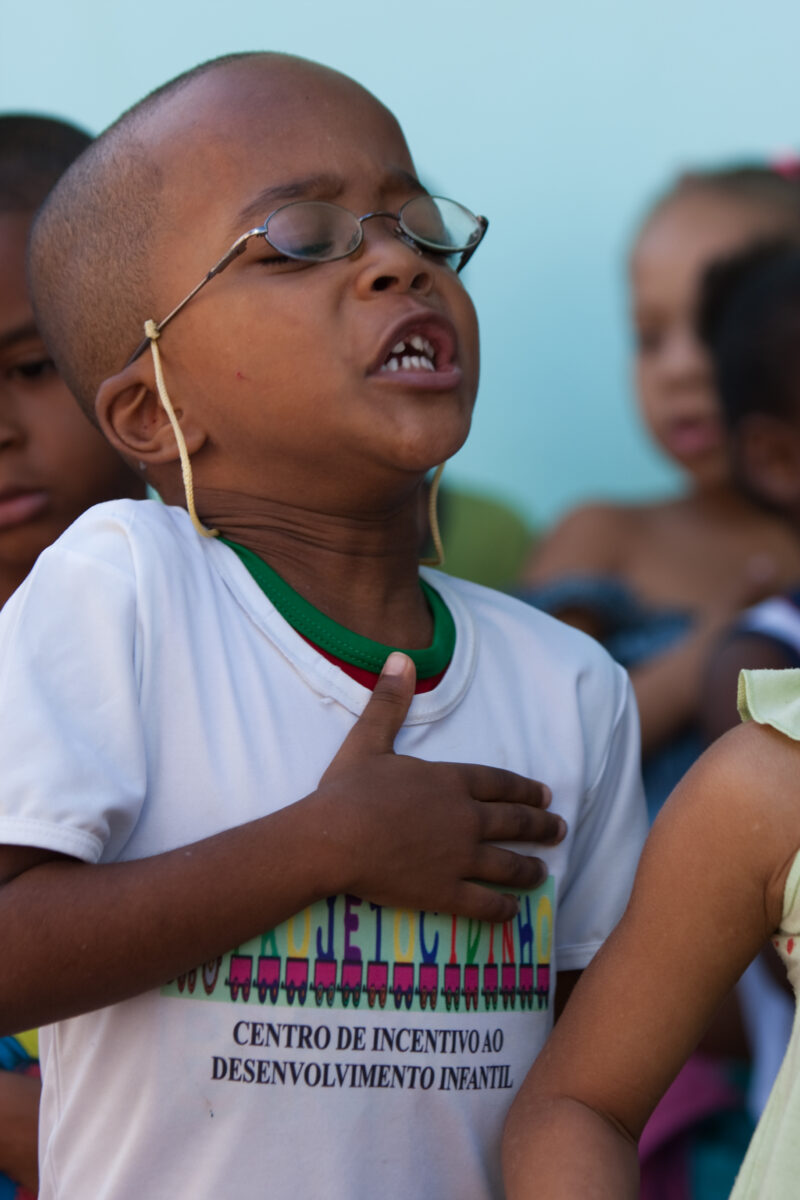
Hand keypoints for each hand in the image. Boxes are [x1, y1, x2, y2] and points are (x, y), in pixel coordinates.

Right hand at [314, 651, 565, 922]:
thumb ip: (390, 702)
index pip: (500, 784)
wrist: (331, 839)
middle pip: (513, 822)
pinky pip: (484, 903)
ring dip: (529, 868)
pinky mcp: (445, 892)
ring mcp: (458, 858)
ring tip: (544, 872)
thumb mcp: (367, 740)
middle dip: (541, 825)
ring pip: (507, 864)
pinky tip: (514, 910)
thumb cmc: (347, 790)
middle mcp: (465, 818)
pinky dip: (503, 907)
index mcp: (449, 781)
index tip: (546, 794)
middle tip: (560, 828)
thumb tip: (400, 658)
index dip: (525, 789)